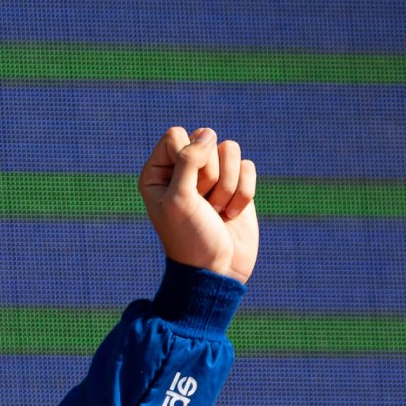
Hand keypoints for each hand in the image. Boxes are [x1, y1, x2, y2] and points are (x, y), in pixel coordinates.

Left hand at [137, 126, 257, 281]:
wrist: (216, 270)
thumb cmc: (190, 237)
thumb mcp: (179, 199)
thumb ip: (188, 161)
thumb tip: (208, 135)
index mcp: (158, 171)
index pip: (176, 135)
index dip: (188, 157)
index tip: (186, 188)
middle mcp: (183, 169)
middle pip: (205, 140)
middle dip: (210, 174)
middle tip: (202, 204)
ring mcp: (211, 176)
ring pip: (230, 150)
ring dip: (227, 185)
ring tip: (216, 210)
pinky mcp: (236, 185)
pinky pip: (247, 166)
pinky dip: (243, 193)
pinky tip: (231, 214)